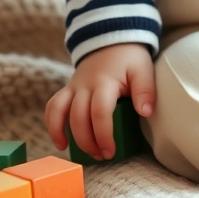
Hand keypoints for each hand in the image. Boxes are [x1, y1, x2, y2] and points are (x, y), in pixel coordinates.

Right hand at [44, 43, 155, 160]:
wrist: (112, 41)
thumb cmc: (130, 60)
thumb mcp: (143, 70)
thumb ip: (145, 90)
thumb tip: (146, 112)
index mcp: (104, 82)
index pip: (100, 112)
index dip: (104, 134)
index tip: (111, 151)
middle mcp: (84, 85)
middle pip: (78, 117)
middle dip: (88, 141)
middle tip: (103, 156)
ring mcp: (72, 87)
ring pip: (59, 112)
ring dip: (66, 135)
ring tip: (81, 155)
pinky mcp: (67, 89)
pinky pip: (53, 107)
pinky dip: (52, 125)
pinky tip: (61, 142)